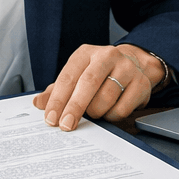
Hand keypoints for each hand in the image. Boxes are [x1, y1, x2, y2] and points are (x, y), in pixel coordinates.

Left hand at [32, 44, 165, 130]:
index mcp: (86, 53)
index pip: (68, 76)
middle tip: (66, 125)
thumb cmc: (99, 74)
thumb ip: (56, 90)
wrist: (134, 65)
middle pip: (88, 83)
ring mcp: (127, 68)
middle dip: (75, 107)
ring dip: (95, 112)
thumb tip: (38, 103)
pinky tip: (109, 111)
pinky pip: (122, 108)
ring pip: (106, 98)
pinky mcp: (141, 83)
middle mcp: (107, 56)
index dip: (57, 99)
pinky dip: (111, 116)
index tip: (51, 118)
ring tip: (93, 112)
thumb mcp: (76, 76)